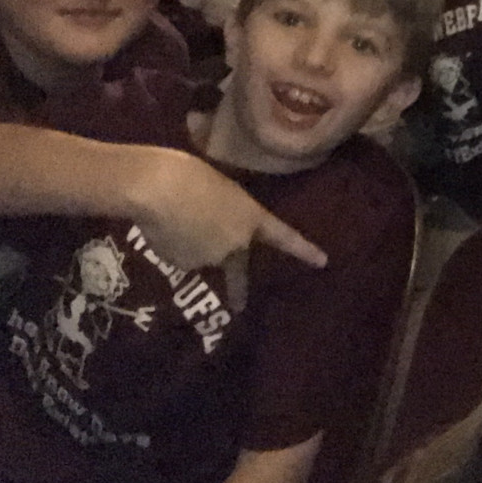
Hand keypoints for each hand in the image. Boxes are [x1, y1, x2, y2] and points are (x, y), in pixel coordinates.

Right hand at [132, 147, 326, 311]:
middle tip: (240, 307)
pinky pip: (180, 258)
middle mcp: (236, 244)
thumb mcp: (222, 188)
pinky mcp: (183, 266)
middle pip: (235, 267)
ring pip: (201, 258)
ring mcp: (210, 259)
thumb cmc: (190, 174)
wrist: (158, 189)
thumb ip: (227, 212)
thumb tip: (212, 231)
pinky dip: (173, 248)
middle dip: (237, 291)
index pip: (284, 237)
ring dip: (191, 247)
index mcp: (252, 217)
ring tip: (175, 219)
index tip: (323, 262)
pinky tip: (164, 228)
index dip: (304, 250)